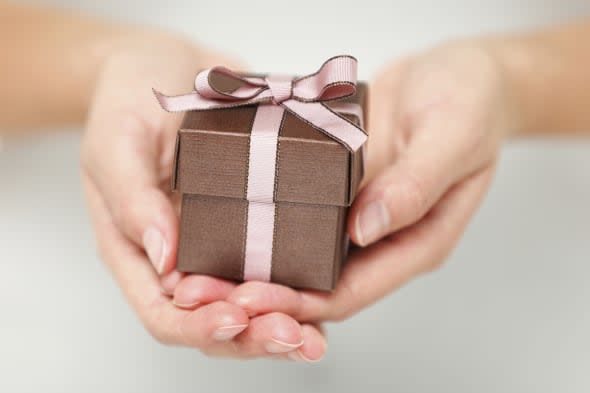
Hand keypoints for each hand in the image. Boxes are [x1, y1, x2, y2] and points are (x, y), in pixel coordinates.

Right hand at [81, 32, 325, 359]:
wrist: (170, 65)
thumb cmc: (129, 100)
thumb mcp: (117, 141)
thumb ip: (132, 200)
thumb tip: (164, 260)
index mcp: (138, 248)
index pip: (164, 312)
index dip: (199, 325)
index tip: (236, 319)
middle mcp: (181, 255)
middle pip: (214, 318)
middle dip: (254, 336)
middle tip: (296, 337)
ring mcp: (219, 240)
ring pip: (250, 302)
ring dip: (284, 322)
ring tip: (316, 335)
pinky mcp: (253, 218)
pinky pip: (276, 260)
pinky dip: (299, 282)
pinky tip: (325, 291)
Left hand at [172, 42, 515, 323]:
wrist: (456, 71)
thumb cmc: (471, 103)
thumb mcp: (454, 136)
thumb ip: (416, 185)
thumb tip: (366, 228)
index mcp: (416, 240)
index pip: (353, 291)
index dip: (302, 304)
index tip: (253, 300)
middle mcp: (381, 235)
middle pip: (317, 282)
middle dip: (264, 291)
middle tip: (207, 289)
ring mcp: (356, 210)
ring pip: (300, 250)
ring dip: (255, 261)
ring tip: (204, 262)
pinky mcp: (338, 183)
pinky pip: (297, 207)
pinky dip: (264, 217)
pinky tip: (227, 213)